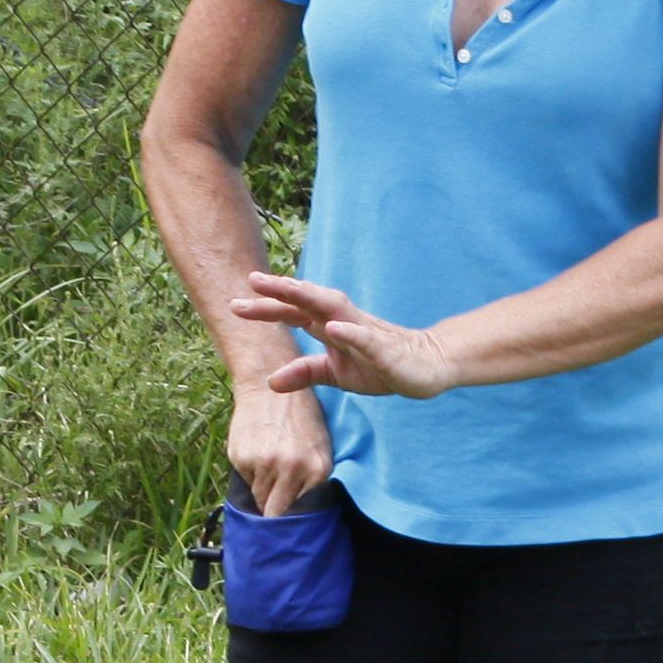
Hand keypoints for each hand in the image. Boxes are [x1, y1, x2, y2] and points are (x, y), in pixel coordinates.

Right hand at [223, 374, 331, 515]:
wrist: (269, 379)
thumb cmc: (300, 414)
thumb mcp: (319, 445)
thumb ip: (312, 479)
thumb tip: (296, 514)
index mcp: (317, 469)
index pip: (303, 514)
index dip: (294, 522)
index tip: (290, 526)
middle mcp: (292, 469)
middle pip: (277, 513)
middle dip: (275, 515)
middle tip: (274, 513)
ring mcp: (265, 464)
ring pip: (259, 498)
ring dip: (262, 492)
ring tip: (268, 470)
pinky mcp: (242, 458)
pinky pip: (245, 481)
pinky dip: (250, 475)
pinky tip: (256, 454)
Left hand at [232, 272, 454, 401]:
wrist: (426, 367)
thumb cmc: (380, 365)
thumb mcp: (337, 374)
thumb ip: (306, 373)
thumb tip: (270, 381)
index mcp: (330, 326)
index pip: (294, 312)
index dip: (267, 307)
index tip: (236, 304)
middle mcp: (344, 321)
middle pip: (309, 300)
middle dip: (281, 290)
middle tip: (250, 281)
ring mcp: (365, 331)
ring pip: (334, 308)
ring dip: (309, 297)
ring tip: (284, 288)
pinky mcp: (385, 349)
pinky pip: (365, 338)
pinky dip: (348, 332)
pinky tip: (331, 328)